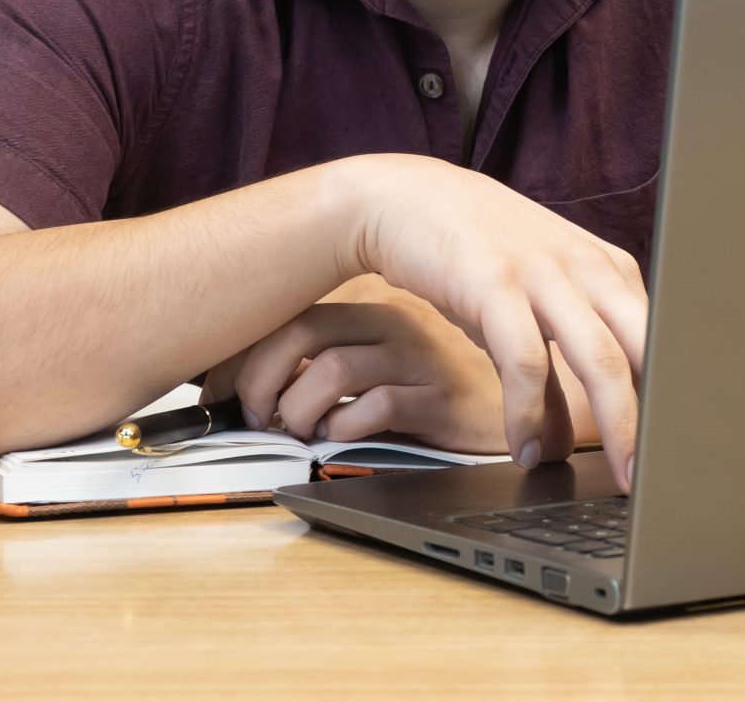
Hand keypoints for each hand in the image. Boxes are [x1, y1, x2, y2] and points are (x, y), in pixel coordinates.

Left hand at [200, 279, 506, 454]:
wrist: (526, 402)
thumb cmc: (441, 387)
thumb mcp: (377, 366)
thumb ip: (325, 365)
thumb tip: (246, 391)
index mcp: (371, 305)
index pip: (286, 314)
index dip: (241, 358)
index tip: (219, 395)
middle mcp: (391, 319)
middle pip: (299, 332)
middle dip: (259, 382)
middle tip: (258, 419)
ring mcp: (417, 353)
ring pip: (331, 369)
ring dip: (299, 411)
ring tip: (303, 433)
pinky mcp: (440, 393)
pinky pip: (377, 405)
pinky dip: (346, 428)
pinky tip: (345, 438)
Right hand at [329, 153, 646, 486]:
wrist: (404, 198)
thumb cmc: (474, 255)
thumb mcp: (531, 302)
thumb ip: (560, 362)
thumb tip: (575, 437)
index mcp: (606, 267)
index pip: (659, 337)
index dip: (674, 395)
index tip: (682, 446)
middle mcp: (585, 266)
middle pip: (645, 349)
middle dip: (662, 417)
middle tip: (669, 473)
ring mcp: (543, 271)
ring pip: (600, 355)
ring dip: (614, 424)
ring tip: (617, 474)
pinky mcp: (494, 281)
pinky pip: (526, 357)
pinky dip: (529, 412)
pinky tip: (524, 446)